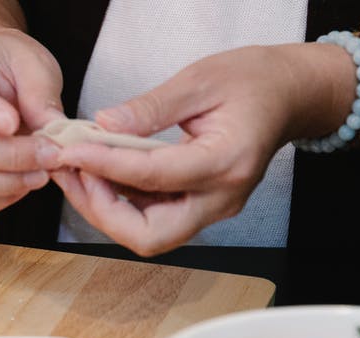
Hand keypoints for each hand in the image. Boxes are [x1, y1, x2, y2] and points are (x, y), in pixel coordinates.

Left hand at [53, 43, 359, 255]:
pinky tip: (95, 172)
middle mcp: (221, 198)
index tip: (70, 151)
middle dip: (102, 211)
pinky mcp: (198, 206)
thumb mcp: (200, 81)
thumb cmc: (253, 82)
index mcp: (227, 163)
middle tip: (71, 173)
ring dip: (103, 208)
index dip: (106, 167)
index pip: (155, 178)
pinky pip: (151, 218)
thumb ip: (150, 108)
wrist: (289, 95)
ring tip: (74, 170)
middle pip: (150, 235)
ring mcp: (211, 208)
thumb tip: (103, 125)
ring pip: (146, 233)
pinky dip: (117, 201)